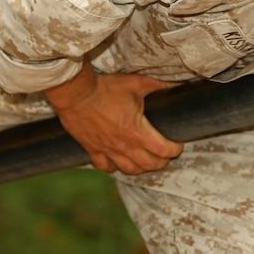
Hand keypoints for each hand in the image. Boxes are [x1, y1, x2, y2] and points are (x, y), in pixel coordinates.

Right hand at [44, 60, 183, 174]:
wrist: (75, 93)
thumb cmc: (105, 88)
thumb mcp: (136, 83)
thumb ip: (158, 86)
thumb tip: (177, 84)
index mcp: (137, 131)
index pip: (163, 150)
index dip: (175, 149)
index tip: (178, 145)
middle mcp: (124, 146)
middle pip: (149, 164)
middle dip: (162, 161)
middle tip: (165, 154)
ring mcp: (107, 150)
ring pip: (129, 170)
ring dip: (141, 168)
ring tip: (146, 161)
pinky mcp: (92, 149)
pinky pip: (104, 167)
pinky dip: (113, 168)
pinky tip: (117, 163)